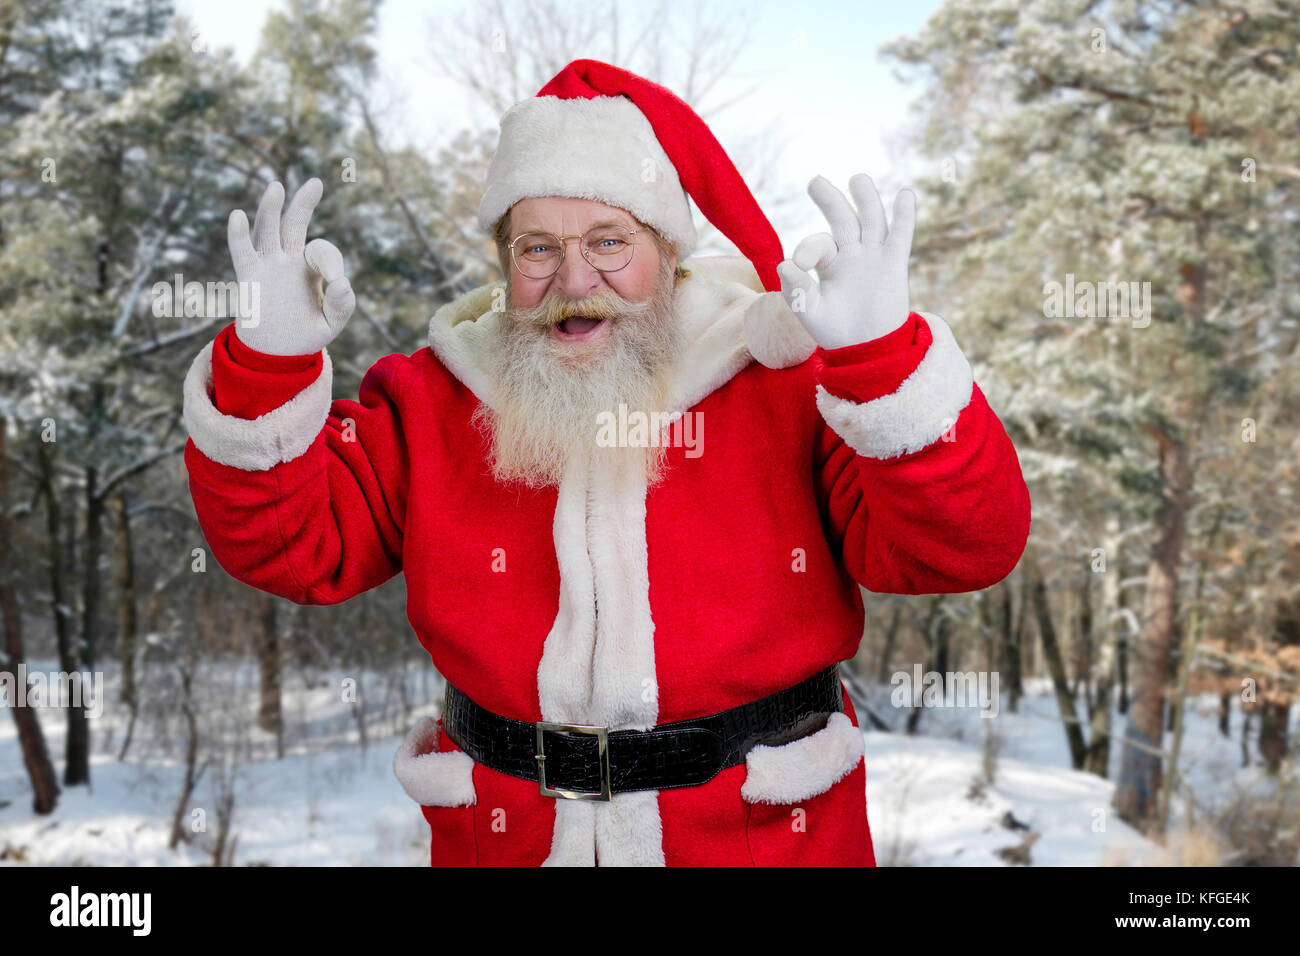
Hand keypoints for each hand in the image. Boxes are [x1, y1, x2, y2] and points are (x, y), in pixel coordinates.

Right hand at [227, 178, 354, 355]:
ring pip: (268, 231)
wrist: (276, 355)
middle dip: (303, 204)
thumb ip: (342, 305)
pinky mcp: (250, 277)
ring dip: (271, 209)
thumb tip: (343, 282)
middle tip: (316, 183)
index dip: (330, 261)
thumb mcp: (331, 323)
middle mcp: (288, 260)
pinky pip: (243, 252)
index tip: (336, 282)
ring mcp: (268, 266)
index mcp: (310, 268)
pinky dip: (239, 234)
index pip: (322, 251)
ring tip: (277, 186)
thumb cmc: (305, 335)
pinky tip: (237, 216)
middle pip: (293, 225)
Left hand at [776, 174, 914, 350]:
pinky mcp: (894, 264)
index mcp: (828, 261)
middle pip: (843, 219)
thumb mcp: (810, 311)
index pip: (818, 243)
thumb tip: (783, 264)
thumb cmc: (835, 331)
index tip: (799, 264)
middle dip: (830, 200)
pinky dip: (904, 217)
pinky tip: (905, 195)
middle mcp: (851, 253)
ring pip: (871, 220)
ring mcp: (874, 256)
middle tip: (814, 182)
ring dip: (866, 199)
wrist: (866, 350)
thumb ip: (796, 290)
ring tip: (857, 179)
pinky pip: (900, 236)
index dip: (808, 249)